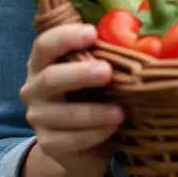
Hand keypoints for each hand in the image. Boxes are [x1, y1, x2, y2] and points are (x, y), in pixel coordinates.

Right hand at [20, 23, 124, 176]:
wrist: (83, 142)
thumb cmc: (96, 93)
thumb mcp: (98, 71)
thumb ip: (106, 54)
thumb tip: (141, 37)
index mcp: (46, 62)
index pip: (45, 44)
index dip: (65, 37)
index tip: (92, 33)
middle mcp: (35, 87)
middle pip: (50, 78)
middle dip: (79, 74)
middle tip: (106, 72)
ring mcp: (39, 116)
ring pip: (60, 114)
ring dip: (92, 112)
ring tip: (119, 112)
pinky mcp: (48, 143)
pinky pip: (67, 140)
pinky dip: (93, 134)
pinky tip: (112, 128)